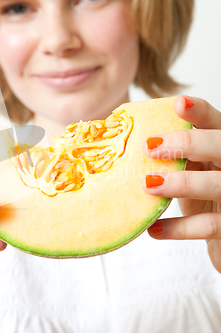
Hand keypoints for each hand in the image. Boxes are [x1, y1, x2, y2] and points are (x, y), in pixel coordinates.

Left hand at [142, 96, 220, 272]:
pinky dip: (178, 228)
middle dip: (187, 143)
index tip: (177, 103)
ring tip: (148, 184)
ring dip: (181, 183)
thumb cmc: (201, 196)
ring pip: (216, 184)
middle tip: (149, 146)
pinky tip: (153, 229)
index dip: (199, 112)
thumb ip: (172, 154)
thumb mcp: (190, 170)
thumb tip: (122, 135)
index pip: (215, 122)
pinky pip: (207, 226)